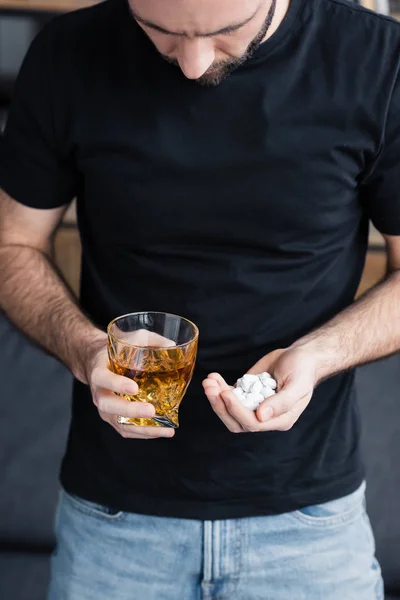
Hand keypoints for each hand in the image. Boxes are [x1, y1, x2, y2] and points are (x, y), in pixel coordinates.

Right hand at [83, 330, 175, 439]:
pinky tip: (162, 431)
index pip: (104, 379)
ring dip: (142, 429)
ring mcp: (105, 409)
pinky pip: (126, 430)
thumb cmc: (117, 350)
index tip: (134, 387)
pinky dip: (143, 433)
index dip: (117, 384)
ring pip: (119, 423)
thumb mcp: (131, 339)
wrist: (99, 363)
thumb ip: (150, 341)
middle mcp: (99, 393)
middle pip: (109, 406)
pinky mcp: (114, 418)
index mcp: (99, 372)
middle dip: (131, 410)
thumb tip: (172, 346)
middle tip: (152, 411)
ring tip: (165, 430)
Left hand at [202, 347, 317, 432]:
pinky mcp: (246, 395)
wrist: (299, 356)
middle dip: (220, 405)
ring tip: (209, 381)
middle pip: (236, 421)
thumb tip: (262, 416)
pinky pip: (229, 397)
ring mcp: (253, 406)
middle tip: (210, 387)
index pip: (253, 423)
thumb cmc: (303, 370)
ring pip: (229, 411)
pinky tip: (213, 378)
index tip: (225, 392)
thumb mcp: (298, 385)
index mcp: (280, 420)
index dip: (236, 409)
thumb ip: (282, 402)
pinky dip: (219, 389)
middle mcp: (265, 418)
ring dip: (216, 398)